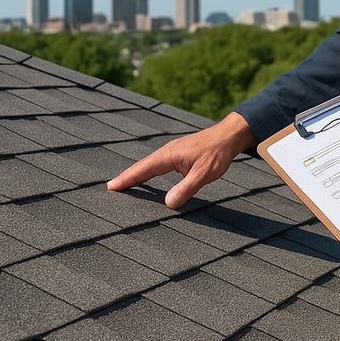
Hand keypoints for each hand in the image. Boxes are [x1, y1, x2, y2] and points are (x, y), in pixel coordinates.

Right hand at [107, 112, 255, 208]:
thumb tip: (168, 204)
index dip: (127, 179)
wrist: (228, 136)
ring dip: (136, 173)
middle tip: (111, 187)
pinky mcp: (178, 153)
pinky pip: (157, 163)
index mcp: (169, 156)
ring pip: (149, 164)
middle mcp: (167, 152)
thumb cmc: (217, 153)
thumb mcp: (203, 174)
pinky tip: (146, 176)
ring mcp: (172, 151)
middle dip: (127, 177)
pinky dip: (147, 170)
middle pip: (142, 166)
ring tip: (124, 184)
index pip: (143, 169)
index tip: (112, 186)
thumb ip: (186, 189)